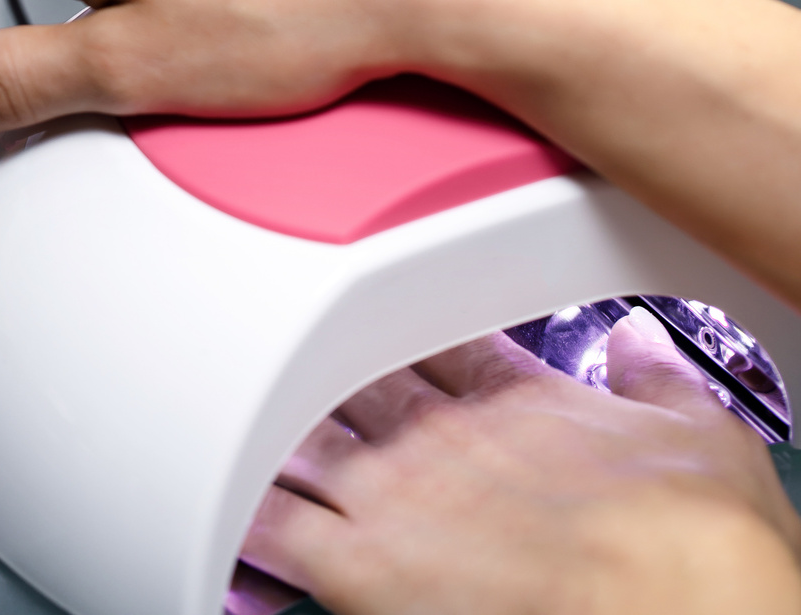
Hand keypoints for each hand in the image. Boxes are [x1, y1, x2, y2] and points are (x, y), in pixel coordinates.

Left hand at [243, 311, 800, 614]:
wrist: (680, 605)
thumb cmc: (693, 548)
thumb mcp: (699, 436)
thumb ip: (657, 382)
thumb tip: (643, 349)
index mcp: (508, 402)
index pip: (430, 339)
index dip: (394, 325)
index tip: (371, 318)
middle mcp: (438, 440)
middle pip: (346, 378)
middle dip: (314, 367)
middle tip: (279, 354)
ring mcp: (393, 499)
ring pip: (295, 438)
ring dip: (263, 427)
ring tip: (224, 413)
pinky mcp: (359, 570)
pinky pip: (270, 529)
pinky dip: (236, 513)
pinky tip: (207, 503)